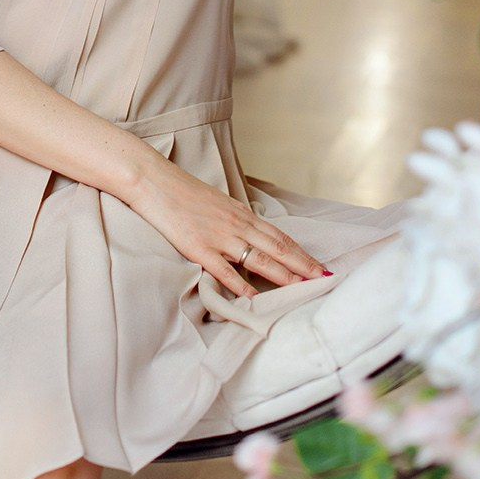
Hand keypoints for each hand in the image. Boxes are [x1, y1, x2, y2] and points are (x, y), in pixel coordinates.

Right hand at [126, 151, 329, 298]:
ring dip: (284, 276)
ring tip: (304, 289)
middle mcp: (236, 224)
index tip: (321, 267)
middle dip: (304, 266)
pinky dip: (242, 286)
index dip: (302, 253)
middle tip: (325, 280)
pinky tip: (255, 299)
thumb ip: (234, 221)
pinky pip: (225, 270)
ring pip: (259, 259)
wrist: (153, 179)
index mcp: (240, 214)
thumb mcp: (215, 203)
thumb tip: (249, 237)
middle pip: (277, 248)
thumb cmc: (182, 191)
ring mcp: (218, 237)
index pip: (280, 237)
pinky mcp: (199, 248)